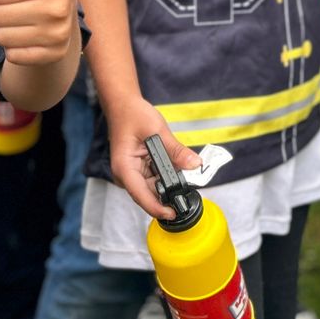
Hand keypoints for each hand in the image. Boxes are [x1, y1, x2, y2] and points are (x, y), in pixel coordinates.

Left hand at [0, 0, 99, 68]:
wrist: (62, 21)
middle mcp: (59, 7)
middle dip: (0, 9)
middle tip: (20, 3)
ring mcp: (56, 35)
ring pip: (0, 36)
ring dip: (6, 29)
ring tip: (23, 19)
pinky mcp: (51, 56)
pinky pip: (12, 55)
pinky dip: (15, 48)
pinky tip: (29, 37)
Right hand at [109, 96, 202, 219]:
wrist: (124, 106)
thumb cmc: (134, 115)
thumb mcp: (157, 130)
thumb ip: (176, 150)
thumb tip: (195, 165)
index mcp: (124, 168)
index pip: (141, 195)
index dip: (158, 207)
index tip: (173, 213)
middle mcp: (125, 175)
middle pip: (149, 194)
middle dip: (169, 193)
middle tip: (189, 187)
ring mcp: (132, 174)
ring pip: (153, 188)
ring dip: (169, 183)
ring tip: (183, 172)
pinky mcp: (139, 171)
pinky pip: (154, 179)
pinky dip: (166, 176)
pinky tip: (176, 168)